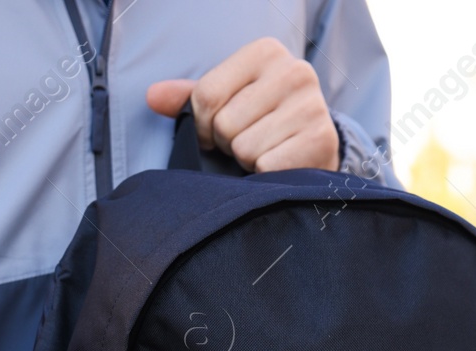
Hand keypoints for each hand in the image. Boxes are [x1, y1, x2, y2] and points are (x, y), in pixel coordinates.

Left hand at [147, 37, 339, 172]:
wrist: (315, 145)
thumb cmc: (264, 119)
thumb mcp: (228, 99)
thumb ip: (191, 97)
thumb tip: (153, 96)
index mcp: (266, 52)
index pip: (207, 94)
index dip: (201, 124)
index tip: (213, 132)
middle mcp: (295, 71)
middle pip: (225, 124)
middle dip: (229, 143)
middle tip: (249, 140)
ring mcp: (312, 106)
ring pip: (245, 149)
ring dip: (248, 160)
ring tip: (265, 151)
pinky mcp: (322, 140)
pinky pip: (267, 167)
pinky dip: (266, 175)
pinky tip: (280, 164)